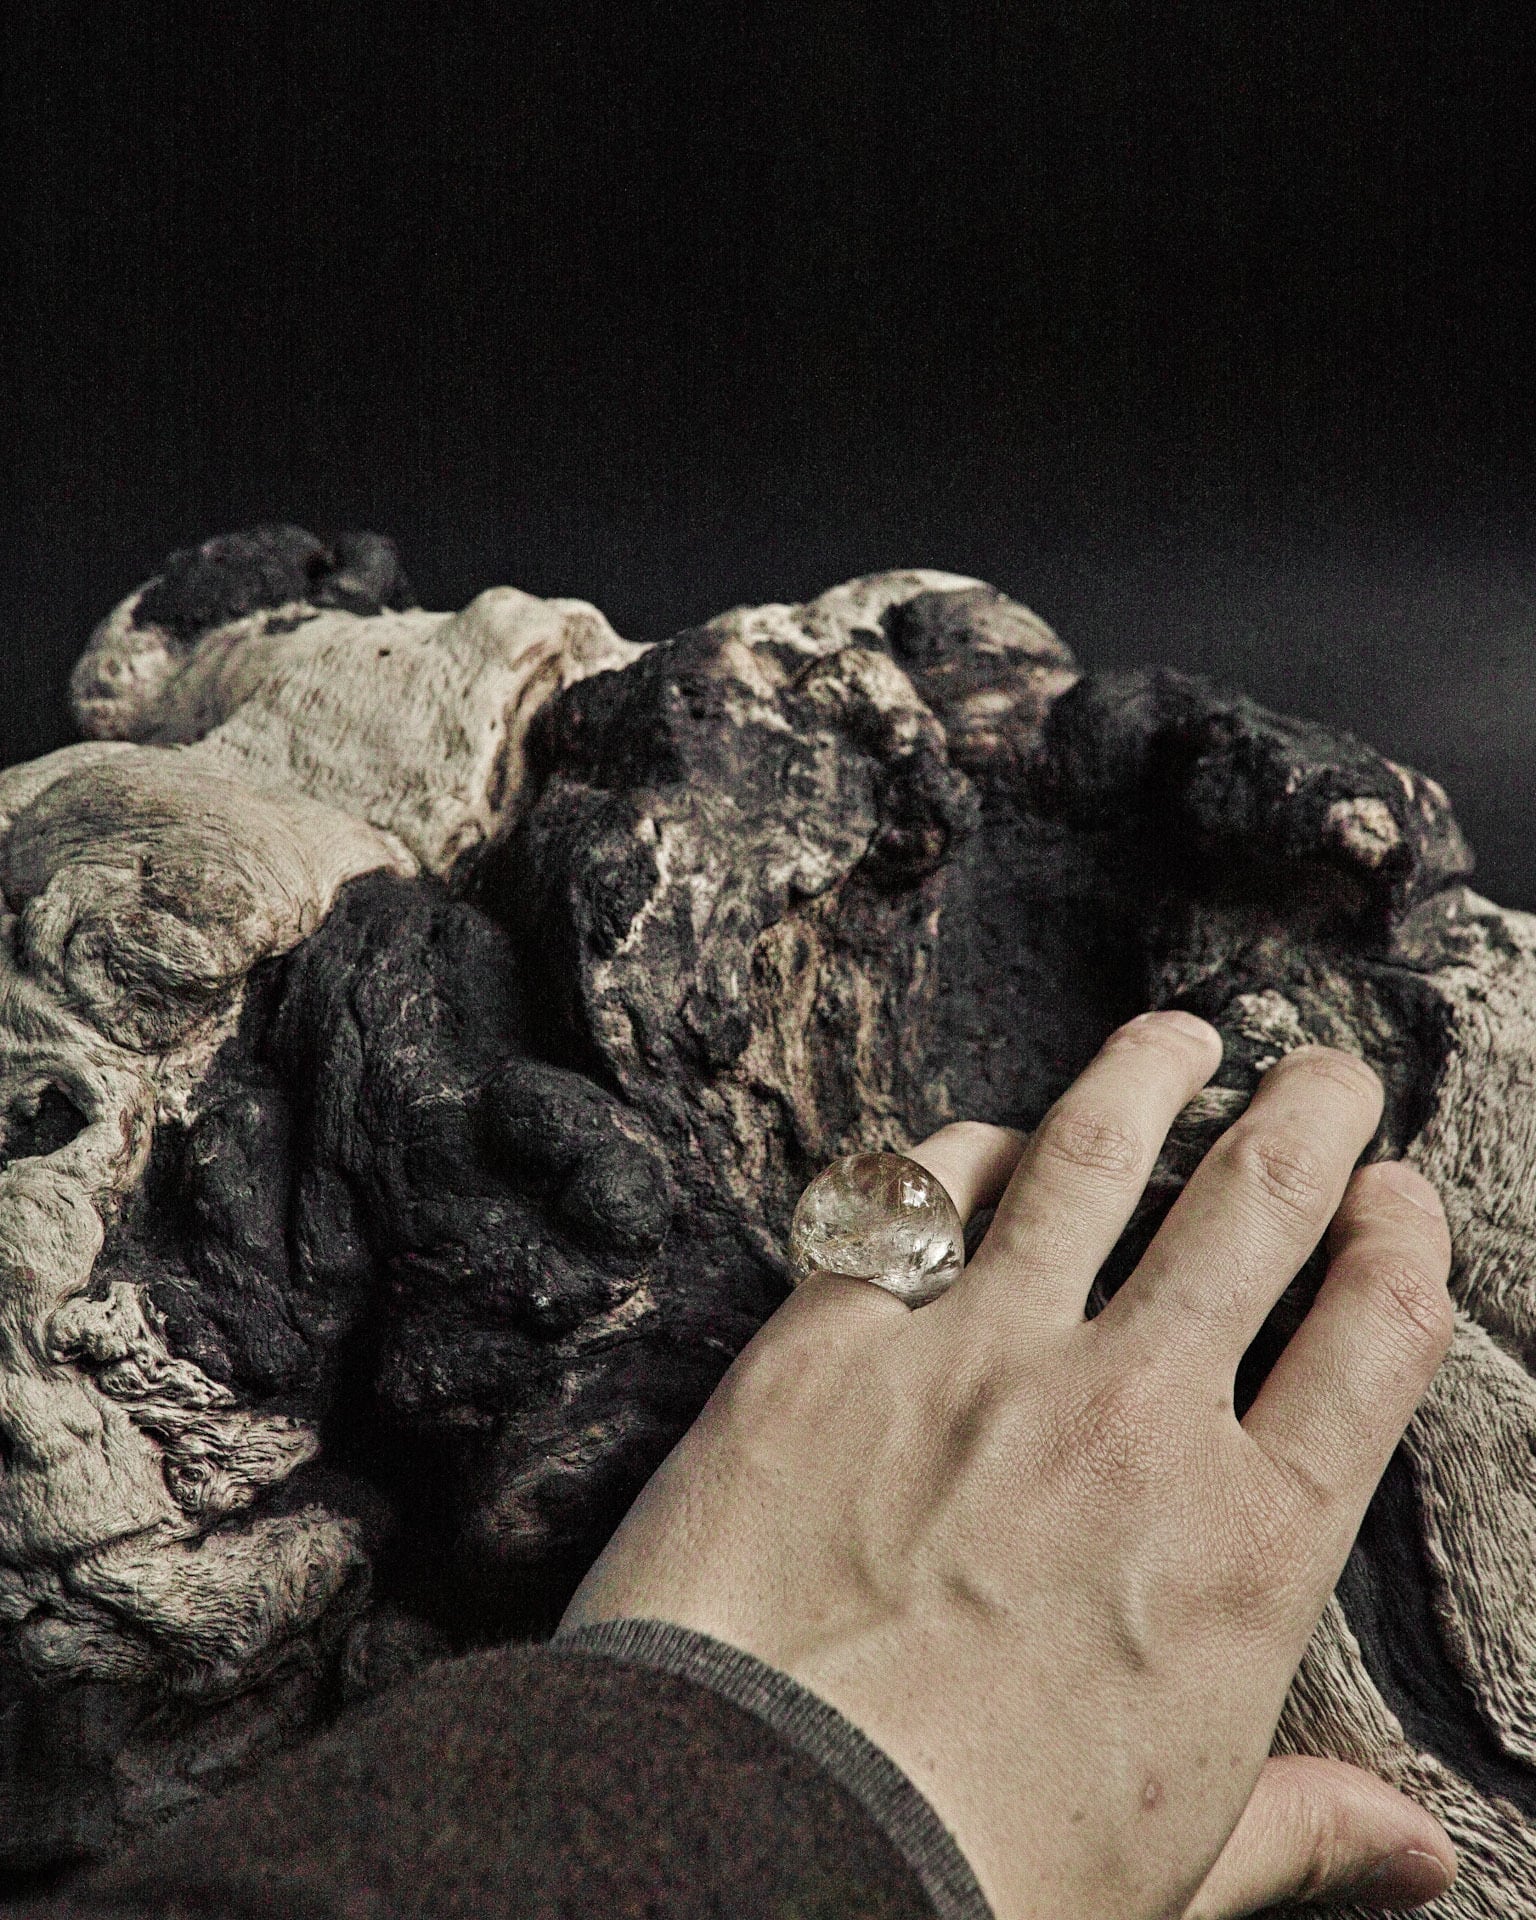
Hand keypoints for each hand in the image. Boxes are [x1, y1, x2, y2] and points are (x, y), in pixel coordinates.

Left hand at [562, 1013, 1457, 1919]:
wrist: (754, 1842)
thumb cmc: (974, 1875)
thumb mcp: (1178, 1869)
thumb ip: (1306, 1830)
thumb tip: (1421, 1854)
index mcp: (1241, 1548)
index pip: (1373, 1342)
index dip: (1405, 1245)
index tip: (1401, 1199)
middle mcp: (1129, 1420)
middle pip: (1256, 1209)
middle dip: (1309, 1117)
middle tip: (1327, 1069)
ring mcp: (978, 1359)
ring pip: (1092, 1160)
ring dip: (1147, 1078)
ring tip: (1177, 1037)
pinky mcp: (833, 1340)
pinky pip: (913, 1200)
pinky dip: (957, 1155)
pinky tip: (978, 1141)